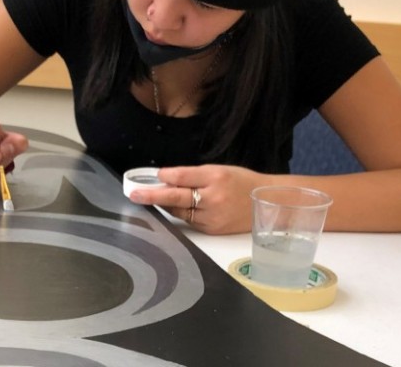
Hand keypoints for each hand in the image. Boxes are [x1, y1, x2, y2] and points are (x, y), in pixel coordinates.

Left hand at [128, 164, 268, 233]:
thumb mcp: (219, 170)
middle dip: (152, 195)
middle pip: (176, 196)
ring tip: (152, 197)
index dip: (166, 176)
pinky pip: (189, 221)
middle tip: (134, 194)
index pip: (182, 176)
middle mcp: (213, 198)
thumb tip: (166, 179)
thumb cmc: (241, 183)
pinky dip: (180, 213)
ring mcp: (212, 217)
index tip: (155, 175)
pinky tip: (175, 207)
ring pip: (179, 211)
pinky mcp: (212, 230)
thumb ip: (193, 175)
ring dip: (164, 204)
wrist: (266, 203)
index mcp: (215, 178)